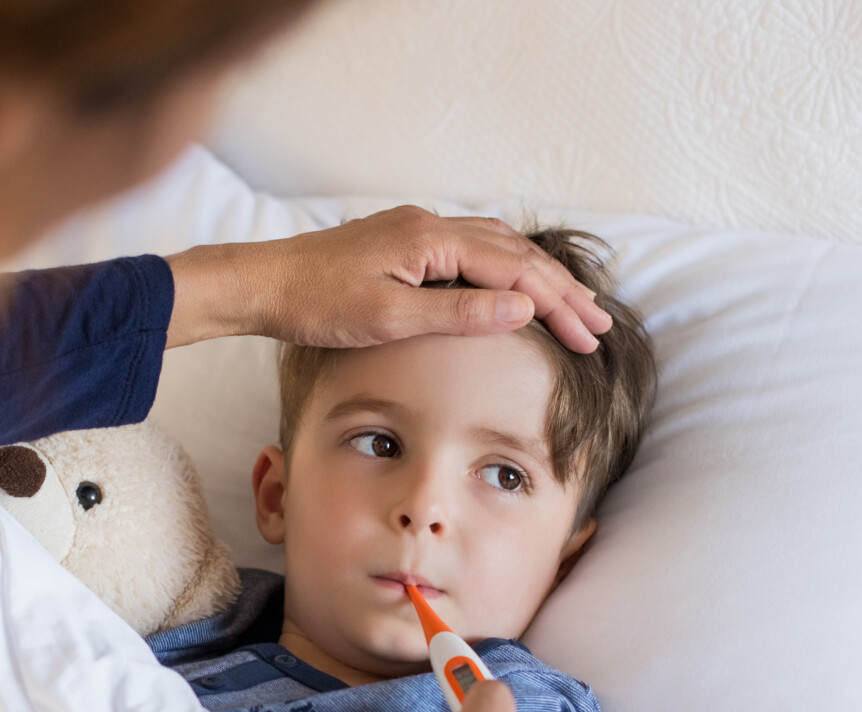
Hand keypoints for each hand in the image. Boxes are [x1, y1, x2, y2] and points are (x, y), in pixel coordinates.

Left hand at [165, 206, 611, 353]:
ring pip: (496, 246)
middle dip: (561, 291)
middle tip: (598, 327)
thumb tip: (524, 307)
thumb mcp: (391, 318)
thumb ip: (460, 313)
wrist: (263, 284)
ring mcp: (416, 230)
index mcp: (433, 240)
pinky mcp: (402, 241)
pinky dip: (504, 266)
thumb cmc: (317, 305)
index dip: (558, 305)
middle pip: (516, 253)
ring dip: (536, 277)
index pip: (516, 270)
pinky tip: (511, 283)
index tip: (588, 337)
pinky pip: (470, 248)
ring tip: (571, 306)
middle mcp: (431, 225)